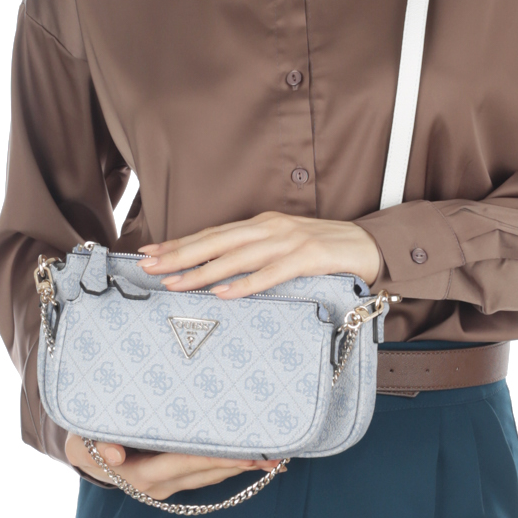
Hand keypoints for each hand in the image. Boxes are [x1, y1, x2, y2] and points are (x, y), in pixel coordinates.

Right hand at [65, 434, 282, 499]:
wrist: (86, 456)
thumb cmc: (86, 441)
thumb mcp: (82, 441)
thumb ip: (96, 445)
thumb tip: (115, 454)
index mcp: (140, 474)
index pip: (183, 464)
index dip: (213, 459)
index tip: (242, 454)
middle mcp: (159, 485)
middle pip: (205, 474)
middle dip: (239, 465)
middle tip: (274, 456)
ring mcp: (170, 486)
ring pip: (211, 477)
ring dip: (241, 468)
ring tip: (274, 458)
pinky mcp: (176, 481)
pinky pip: (207, 475)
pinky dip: (230, 467)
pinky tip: (254, 460)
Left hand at [136, 212, 382, 297]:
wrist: (369, 246)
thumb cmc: (325, 252)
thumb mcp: (285, 248)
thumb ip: (256, 257)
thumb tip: (219, 276)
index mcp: (262, 224)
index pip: (213, 234)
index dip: (180, 244)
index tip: (150, 253)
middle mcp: (270, 228)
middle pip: (216, 241)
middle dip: (180, 255)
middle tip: (148, 267)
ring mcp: (289, 241)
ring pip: (237, 257)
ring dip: (204, 271)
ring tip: (176, 283)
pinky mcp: (308, 258)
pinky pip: (271, 273)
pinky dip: (246, 284)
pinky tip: (224, 294)